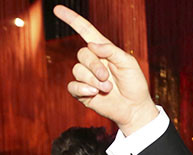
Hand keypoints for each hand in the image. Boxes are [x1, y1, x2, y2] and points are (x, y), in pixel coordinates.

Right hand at [53, 5, 158, 134]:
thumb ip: (111, 51)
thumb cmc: (134, 84)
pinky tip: (95, 93)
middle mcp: (92, 62)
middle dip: (95, 66)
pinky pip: (72, 86)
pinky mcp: (82, 92)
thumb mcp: (128, 63)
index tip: (57, 9)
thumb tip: (91, 45)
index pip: (85, 31)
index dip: (72, 20)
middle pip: (82, 54)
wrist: (134, 108)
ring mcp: (86, 77)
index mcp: (103, 51)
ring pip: (78, 71)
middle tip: (107, 77)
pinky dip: (83, 89)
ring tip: (108, 88)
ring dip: (93, 80)